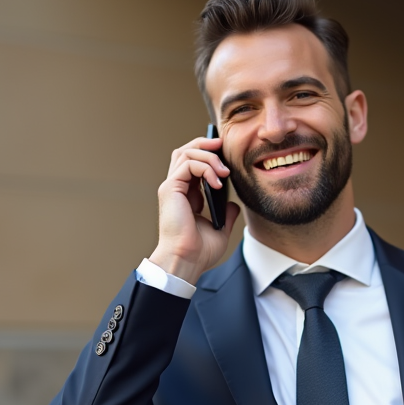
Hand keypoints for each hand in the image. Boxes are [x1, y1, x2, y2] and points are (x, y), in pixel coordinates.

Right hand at [149, 135, 240, 283]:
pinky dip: (205, 168)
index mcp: (185, 195)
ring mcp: (172, 187)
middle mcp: (176, 188)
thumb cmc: (198, 251)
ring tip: (224, 171)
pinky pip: (188, 164)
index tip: (224, 152)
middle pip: (185, 150)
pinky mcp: (170, 189)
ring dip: (208, 156)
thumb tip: (233, 204)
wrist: (187, 261)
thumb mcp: (220, 229)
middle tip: (222, 144)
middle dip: (204, 143)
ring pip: (186, 153)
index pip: (192, 162)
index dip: (207, 152)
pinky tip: (218, 182)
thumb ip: (226, 214)